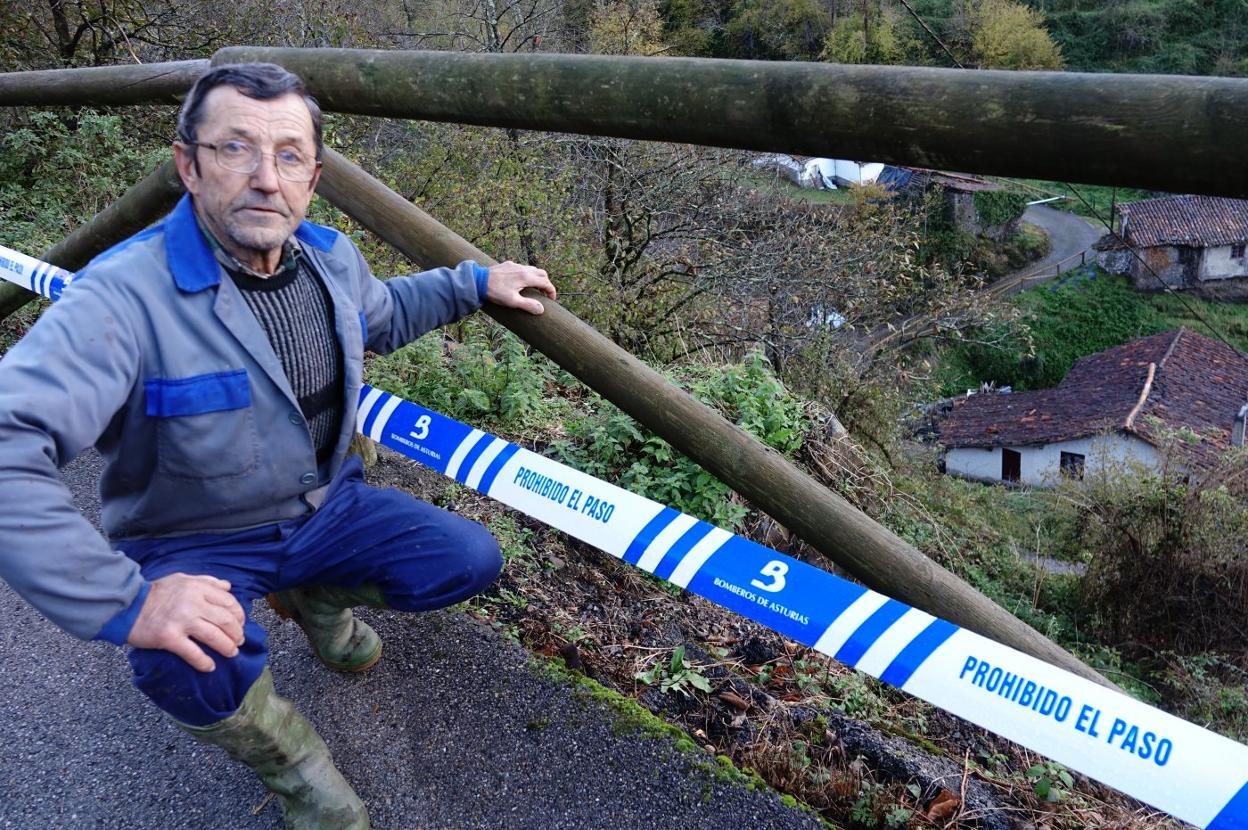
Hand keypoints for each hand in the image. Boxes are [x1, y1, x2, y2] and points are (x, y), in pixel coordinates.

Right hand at [126, 573, 245, 672]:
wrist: (127, 606)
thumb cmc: (156, 593)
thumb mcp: (182, 579)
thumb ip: (206, 581)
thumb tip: (227, 586)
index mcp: (198, 588)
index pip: (229, 602)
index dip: (239, 615)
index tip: (240, 624)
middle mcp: (193, 603)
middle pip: (225, 620)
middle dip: (236, 633)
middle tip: (239, 641)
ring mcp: (181, 621)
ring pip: (214, 636)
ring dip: (227, 647)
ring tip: (232, 653)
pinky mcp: (169, 638)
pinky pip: (193, 653)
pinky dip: (204, 662)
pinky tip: (210, 666)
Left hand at [485, 261, 556, 314]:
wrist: (478, 281)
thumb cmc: (495, 292)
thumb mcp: (512, 302)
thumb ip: (528, 305)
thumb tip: (541, 309)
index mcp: (526, 277)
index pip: (546, 282)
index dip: (551, 291)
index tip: (551, 299)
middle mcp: (523, 269)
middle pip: (542, 273)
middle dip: (546, 283)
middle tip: (544, 294)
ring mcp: (515, 265)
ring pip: (532, 269)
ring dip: (536, 278)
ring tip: (533, 288)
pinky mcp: (508, 265)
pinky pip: (522, 267)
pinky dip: (526, 274)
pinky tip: (519, 282)